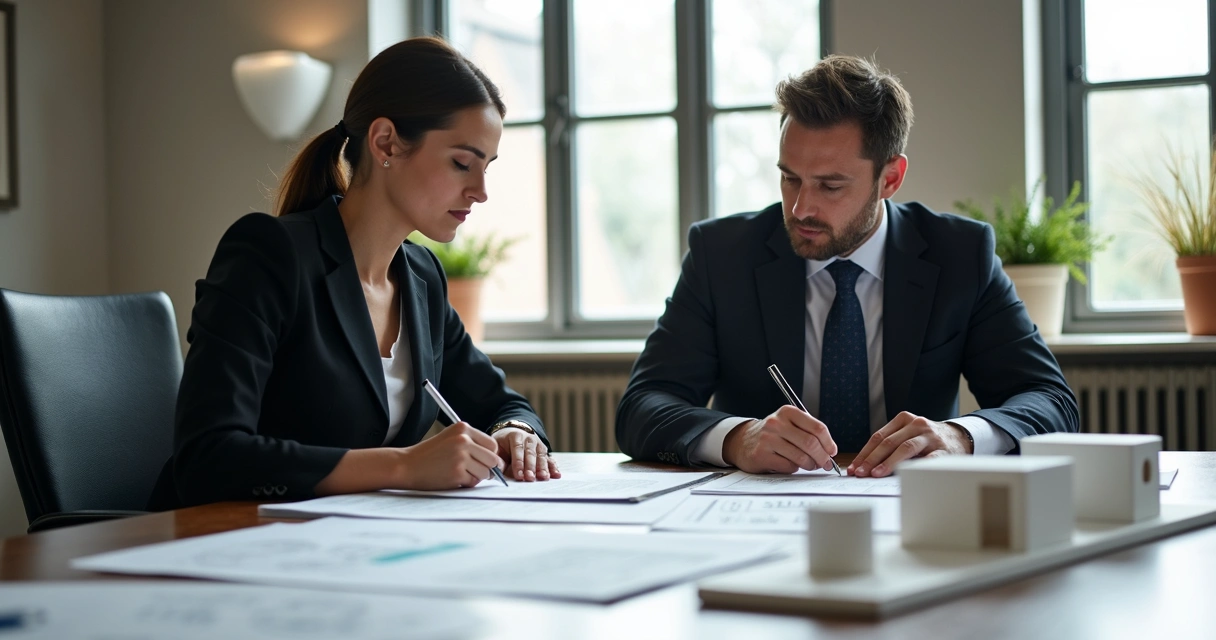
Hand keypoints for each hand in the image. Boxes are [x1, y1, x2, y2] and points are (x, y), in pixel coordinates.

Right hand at [398, 422, 503, 488]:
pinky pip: (473, 482)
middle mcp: (463, 440)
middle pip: (493, 459)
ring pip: (485, 473)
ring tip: (461, 474)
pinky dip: (466, 484)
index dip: (491, 456)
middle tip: (477, 472)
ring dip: (476, 478)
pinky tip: (453, 479)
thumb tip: (497, 460)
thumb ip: (472, 443)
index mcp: (463, 428)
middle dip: (488, 469)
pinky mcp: (456, 473)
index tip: (484, 462)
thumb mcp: (450, 438)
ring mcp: (460, 456)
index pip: (492, 444)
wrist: (406, 465)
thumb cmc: (429, 454)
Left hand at [493, 428, 560, 481]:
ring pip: (542, 456)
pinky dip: (553, 467)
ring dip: (543, 468)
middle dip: (531, 467)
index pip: (517, 449)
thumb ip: (497, 457)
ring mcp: (538, 444)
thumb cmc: (504, 443)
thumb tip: (497, 469)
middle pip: (531, 454)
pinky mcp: (544, 451)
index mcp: (515, 436)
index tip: (518, 475)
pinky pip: (550, 459)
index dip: (518, 463)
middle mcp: (529, 439)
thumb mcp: (497, 446)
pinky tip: (556, 474)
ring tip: (544, 477)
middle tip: (530, 478)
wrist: (515, 431)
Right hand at [722, 405, 837, 473]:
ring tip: (810, 465)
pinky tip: (791, 464)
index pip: (817, 428)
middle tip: (825, 464)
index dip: (829, 443)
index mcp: (788, 412)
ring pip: (801, 457)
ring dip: (810, 465)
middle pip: (811, 443)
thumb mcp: (789, 424)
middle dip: (822, 457)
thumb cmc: (772, 434)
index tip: (832, 451)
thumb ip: (808, 432)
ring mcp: (768, 439)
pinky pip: (788, 466)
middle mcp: (777, 423)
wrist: (743, 441)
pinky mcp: (762, 455)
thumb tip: (829, 450)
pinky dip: (794, 468)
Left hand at [847, 412, 972, 477]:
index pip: (878, 437)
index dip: (864, 453)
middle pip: (888, 442)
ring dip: (888, 462)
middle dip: (871, 459)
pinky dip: (914, 467)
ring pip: (905, 448)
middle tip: (860, 473)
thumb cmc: (927, 440)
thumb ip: (890, 445)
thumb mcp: (908, 435)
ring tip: (876, 474)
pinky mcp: (943, 450)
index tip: (854, 467)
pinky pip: (926, 459)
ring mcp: (930, 437)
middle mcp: (916, 424)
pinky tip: (903, 476)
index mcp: (904, 419)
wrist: (959, 438)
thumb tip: (865, 466)